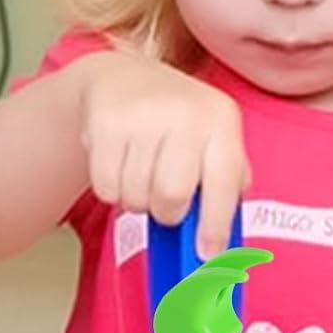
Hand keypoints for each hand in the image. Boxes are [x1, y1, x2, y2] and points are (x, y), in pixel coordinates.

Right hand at [78, 51, 249, 257]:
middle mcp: (185, 113)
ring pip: (136, 195)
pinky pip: (106, 187)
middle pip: (172, 196)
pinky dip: (111, 190)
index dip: (216, 225)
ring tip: (139, 176)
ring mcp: (142, 116)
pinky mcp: (105, 123)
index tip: (207, 255)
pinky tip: (118, 165)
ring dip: (137, 200)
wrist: (120, 77)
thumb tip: (223, 241)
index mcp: (221, 119)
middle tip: (164, 204)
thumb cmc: (175, 118)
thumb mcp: (212, 136)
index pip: (224, 183)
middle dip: (167, 213)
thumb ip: (226, 180)